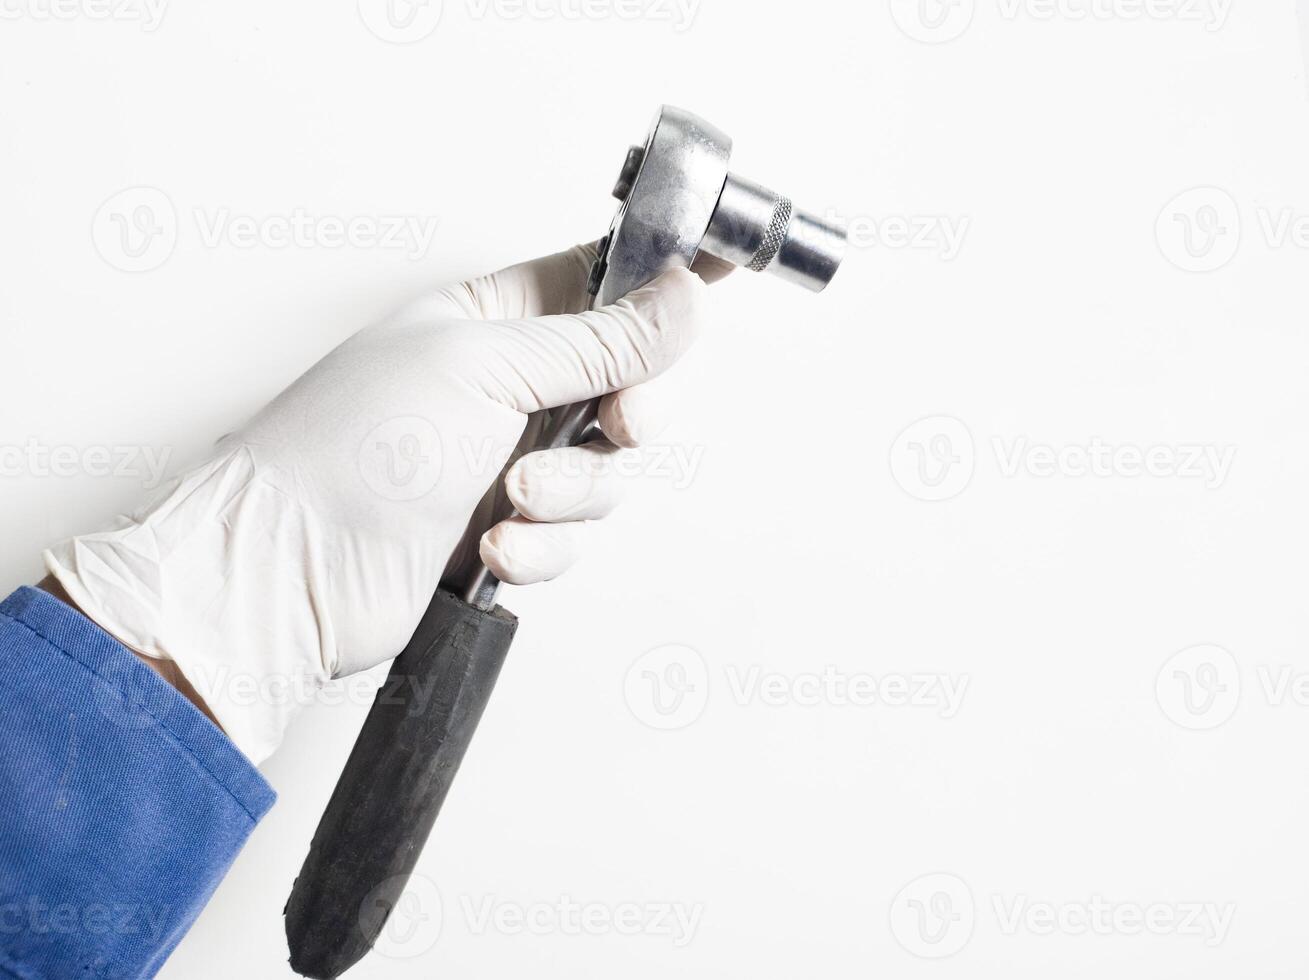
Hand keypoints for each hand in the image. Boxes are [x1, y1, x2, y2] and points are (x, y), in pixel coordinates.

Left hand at [44, 244, 715, 761]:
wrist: (286, 575)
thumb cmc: (347, 452)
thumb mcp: (485, 369)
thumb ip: (597, 342)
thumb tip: (682, 297)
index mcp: (490, 321)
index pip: (600, 284)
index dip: (661, 286)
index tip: (718, 278)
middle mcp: (503, 389)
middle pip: (625, 391)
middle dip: (624, 420)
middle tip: (615, 426)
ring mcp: (502, 464)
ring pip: (605, 476)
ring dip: (572, 496)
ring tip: (512, 500)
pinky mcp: (500, 532)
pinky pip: (570, 538)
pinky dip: (542, 547)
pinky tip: (494, 547)